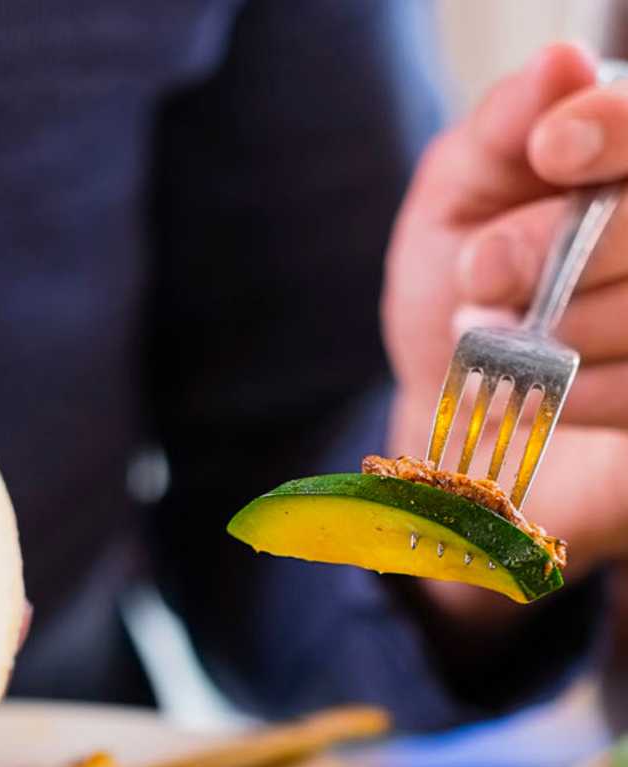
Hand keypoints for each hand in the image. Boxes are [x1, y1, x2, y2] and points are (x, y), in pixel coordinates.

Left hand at [384, 44, 627, 605]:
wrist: (452, 406)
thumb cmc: (459, 285)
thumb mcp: (457, 196)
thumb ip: (504, 131)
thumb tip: (561, 66)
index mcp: (626, 154)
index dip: (610, 130)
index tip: (552, 148)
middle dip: (553, 248)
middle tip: (479, 277)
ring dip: (551, 333)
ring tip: (491, 336)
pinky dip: (572, 394)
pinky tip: (535, 390)